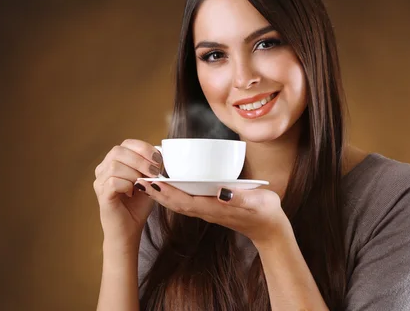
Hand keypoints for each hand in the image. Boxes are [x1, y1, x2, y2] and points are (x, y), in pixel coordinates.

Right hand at [93, 139, 161, 246]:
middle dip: (140, 160)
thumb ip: (151, 167)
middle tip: (154, 172)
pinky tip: (132, 193)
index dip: (143, 148)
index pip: (126, 144)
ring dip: (134, 173)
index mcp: (115, 161)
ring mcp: (100, 182)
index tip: (158, 159)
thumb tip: (160, 154)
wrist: (130, 230)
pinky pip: (113, 182)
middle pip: (118, 151)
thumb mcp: (149, 181)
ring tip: (142, 185)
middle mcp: (103, 169)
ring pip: (115, 166)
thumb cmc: (138, 205)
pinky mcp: (102, 195)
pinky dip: (127, 185)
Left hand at [136, 180, 290, 245]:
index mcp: (214, 209)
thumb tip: (221, 191)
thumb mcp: (257, 202)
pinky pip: (187, 202)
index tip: (151, 182)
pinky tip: (169, 185)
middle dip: (157, 192)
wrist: (270, 230)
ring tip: (147, 181)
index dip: (166, 192)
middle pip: (175, 203)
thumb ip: (240, 197)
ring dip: (162, 194)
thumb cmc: (265, 214)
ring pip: (179, 203)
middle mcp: (207, 211)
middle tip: (139, 178)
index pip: (184, 201)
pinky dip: (173, 194)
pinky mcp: (211, 208)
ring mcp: (208, 211)